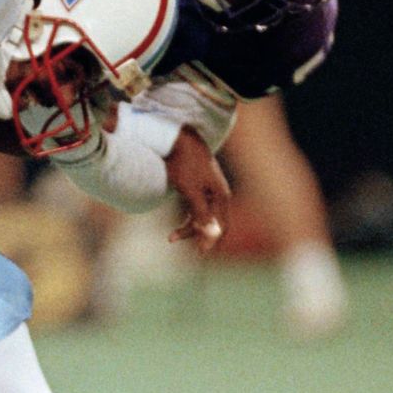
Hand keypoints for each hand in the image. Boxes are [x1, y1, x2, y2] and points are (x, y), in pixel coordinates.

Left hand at [165, 127, 231, 253]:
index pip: (222, 226)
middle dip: (195, 235)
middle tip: (174, 240)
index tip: (199, 253)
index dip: (211, 241)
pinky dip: (187, 219)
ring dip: (188, 228)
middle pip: (211, 223)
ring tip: (171, 237)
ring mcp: (209, 191)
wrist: (178, 139)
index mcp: (221, 196)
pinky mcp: (198, 188)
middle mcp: (218, 195)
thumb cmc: (185, 164)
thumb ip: (201, 212)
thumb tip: (209, 234)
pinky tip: (176, 226)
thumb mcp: (191, 191)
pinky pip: (196, 210)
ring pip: (201, 217)